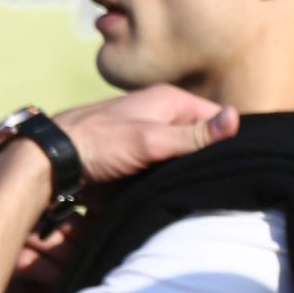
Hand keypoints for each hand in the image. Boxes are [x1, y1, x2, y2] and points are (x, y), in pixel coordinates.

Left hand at [55, 86, 238, 185]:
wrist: (53, 161)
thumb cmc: (99, 145)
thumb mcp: (151, 139)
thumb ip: (194, 134)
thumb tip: (235, 118)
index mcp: (170, 100)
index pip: (217, 117)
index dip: (230, 138)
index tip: (240, 164)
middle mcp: (162, 114)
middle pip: (201, 137)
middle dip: (209, 157)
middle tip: (222, 181)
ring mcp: (149, 135)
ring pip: (184, 154)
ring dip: (189, 170)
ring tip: (202, 189)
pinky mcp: (138, 156)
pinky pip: (165, 166)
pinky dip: (171, 178)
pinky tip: (178, 191)